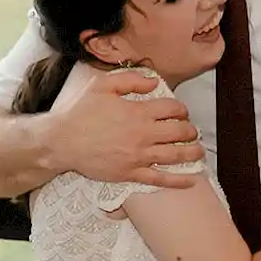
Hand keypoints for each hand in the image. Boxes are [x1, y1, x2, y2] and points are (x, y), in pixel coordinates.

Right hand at [52, 68, 203, 188]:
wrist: (61, 141)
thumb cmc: (80, 112)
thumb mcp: (102, 85)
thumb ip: (130, 79)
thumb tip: (154, 82)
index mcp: (138, 112)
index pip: (172, 109)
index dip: (181, 109)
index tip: (181, 112)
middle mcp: (143, 134)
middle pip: (179, 132)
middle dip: (190, 130)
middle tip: (191, 131)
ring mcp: (138, 156)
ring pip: (175, 155)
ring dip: (192, 152)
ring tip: (198, 151)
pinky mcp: (131, 173)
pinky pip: (159, 179)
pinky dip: (178, 181)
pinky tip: (192, 181)